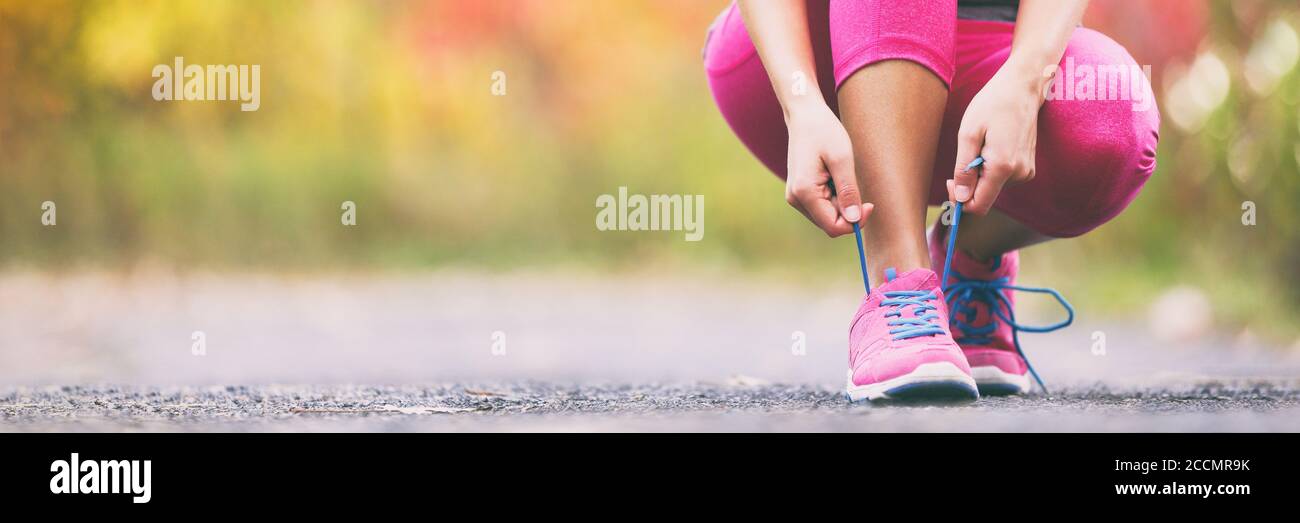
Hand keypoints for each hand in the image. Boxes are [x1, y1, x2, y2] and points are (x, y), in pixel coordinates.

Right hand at [784, 104, 871, 236]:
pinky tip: (833, 176)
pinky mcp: (799, 192)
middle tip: (855, 182)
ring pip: (827, 216)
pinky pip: (822, 206)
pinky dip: (834, 196)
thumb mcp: (842, 158)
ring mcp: (795, 196)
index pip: (833, 227)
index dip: (855, 221)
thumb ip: (848, 191)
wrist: (804, 115)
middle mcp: (796, 199)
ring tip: (840, 175)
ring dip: (841, 202)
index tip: (870, 203)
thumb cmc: (824, 131)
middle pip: (830, 223)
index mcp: (804, 192)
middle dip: (848, 210)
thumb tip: (854, 220)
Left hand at [948, 60, 1047, 213]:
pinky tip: (993, 145)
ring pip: (993, 187)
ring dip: (981, 173)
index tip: (949, 182)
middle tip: (964, 155)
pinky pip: (1003, 178)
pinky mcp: (1028, 167)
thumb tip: (960, 198)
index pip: (979, 205)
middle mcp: (1019, 173)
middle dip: (969, 184)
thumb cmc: (992, 104)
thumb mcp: (968, 134)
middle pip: (985, 196)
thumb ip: (964, 169)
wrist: (1021, 88)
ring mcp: (1026, 171)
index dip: (960, 201)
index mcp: (1003, 166)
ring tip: (982, 144)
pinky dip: (992, 168)